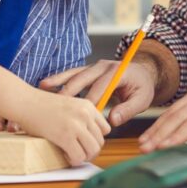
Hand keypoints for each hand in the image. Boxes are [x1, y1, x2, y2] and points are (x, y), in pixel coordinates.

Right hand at [13, 89, 111, 166]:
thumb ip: (80, 116)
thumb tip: (88, 137)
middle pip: (100, 142)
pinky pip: (78, 156)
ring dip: (83, 157)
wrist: (24, 101)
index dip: (95, 139)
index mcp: (87, 105)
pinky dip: (73, 160)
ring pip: (93, 151)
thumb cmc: (41, 105)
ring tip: (71, 155)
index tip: (84, 142)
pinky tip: (64, 155)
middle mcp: (85, 114)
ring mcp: (76, 125)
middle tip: (78, 152)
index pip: (105, 129)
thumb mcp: (68, 105)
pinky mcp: (65, 136)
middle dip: (90, 151)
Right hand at [40, 59, 156, 126]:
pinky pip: (71, 74)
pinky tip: (45, 84)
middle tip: (58, 105)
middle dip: (70, 91)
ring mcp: (94, 67)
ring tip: (44, 88)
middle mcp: (103, 66)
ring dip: (59, 81)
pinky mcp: (87, 71)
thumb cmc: (142, 87)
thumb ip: (128, 110)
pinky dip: (58, 79)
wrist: (143, 72)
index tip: (81, 117)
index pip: (102, 86)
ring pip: (74, 74)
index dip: (91, 101)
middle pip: (83, 77)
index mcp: (117, 72)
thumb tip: (112, 121)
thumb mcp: (141, 99)